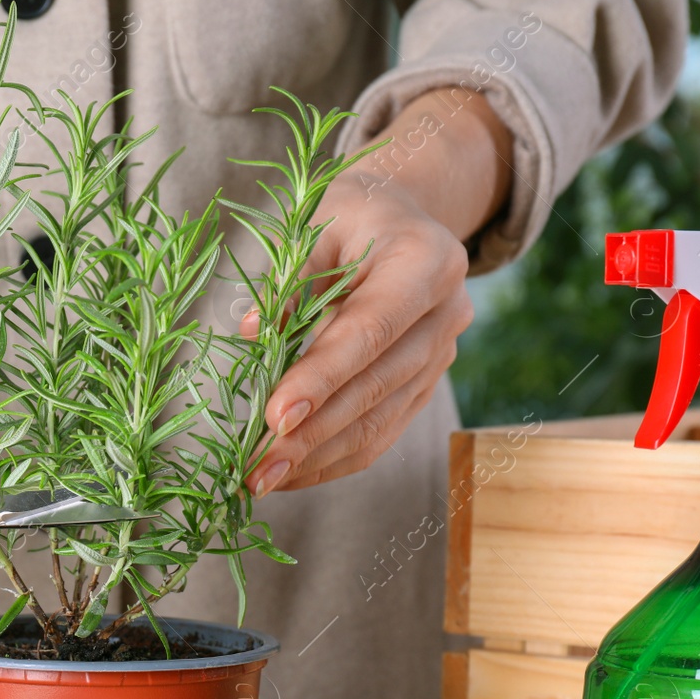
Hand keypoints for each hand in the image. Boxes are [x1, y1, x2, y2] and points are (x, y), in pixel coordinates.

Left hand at [246, 89, 513, 494]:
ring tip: (261, 481)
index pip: (370, 331)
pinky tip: (291, 474)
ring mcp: (443, 355)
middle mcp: (447, 313)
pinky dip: (334, 458)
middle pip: (375, 387)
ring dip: (317, 459)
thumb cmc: (349, 217)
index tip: (275, 418)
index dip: (322, 378)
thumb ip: (287, 280)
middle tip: (255, 469)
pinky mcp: (427, 385)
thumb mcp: (315, 226)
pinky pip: (381, 433)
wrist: (402, 217)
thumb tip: (253, 333)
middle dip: (311, 435)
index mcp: (426, 261)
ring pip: (379, 422)